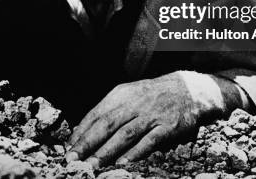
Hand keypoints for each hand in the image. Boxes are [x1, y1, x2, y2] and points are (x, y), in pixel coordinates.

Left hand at [65, 72, 221, 167]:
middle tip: (73, 159)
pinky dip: (135, 153)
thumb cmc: (150, 96)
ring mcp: (150, 115)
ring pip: (125, 134)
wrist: (187, 89)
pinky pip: (148, 141)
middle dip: (88, 143)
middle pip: (107, 124)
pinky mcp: (166, 127)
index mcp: (120, 95)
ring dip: (106, 151)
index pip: (96, 114)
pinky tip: (122, 163)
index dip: (81, 132)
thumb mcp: (127, 95)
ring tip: (92, 166)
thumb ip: (107, 112)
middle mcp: (134, 103)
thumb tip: (82, 131)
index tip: (68, 148)